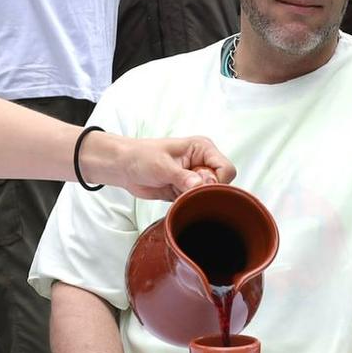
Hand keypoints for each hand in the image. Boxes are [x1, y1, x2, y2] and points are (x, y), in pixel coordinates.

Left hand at [100, 134, 234, 200]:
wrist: (124, 168)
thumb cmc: (141, 157)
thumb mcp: (162, 166)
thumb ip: (182, 177)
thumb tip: (199, 185)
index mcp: (203, 148)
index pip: (226, 169)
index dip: (215, 181)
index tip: (197, 185)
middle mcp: (203, 162)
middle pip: (221, 185)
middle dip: (203, 192)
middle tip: (182, 188)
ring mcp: (196, 177)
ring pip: (208, 196)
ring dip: (192, 198)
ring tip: (174, 189)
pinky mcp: (187, 190)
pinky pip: (196, 202)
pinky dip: (186, 203)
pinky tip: (172, 195)